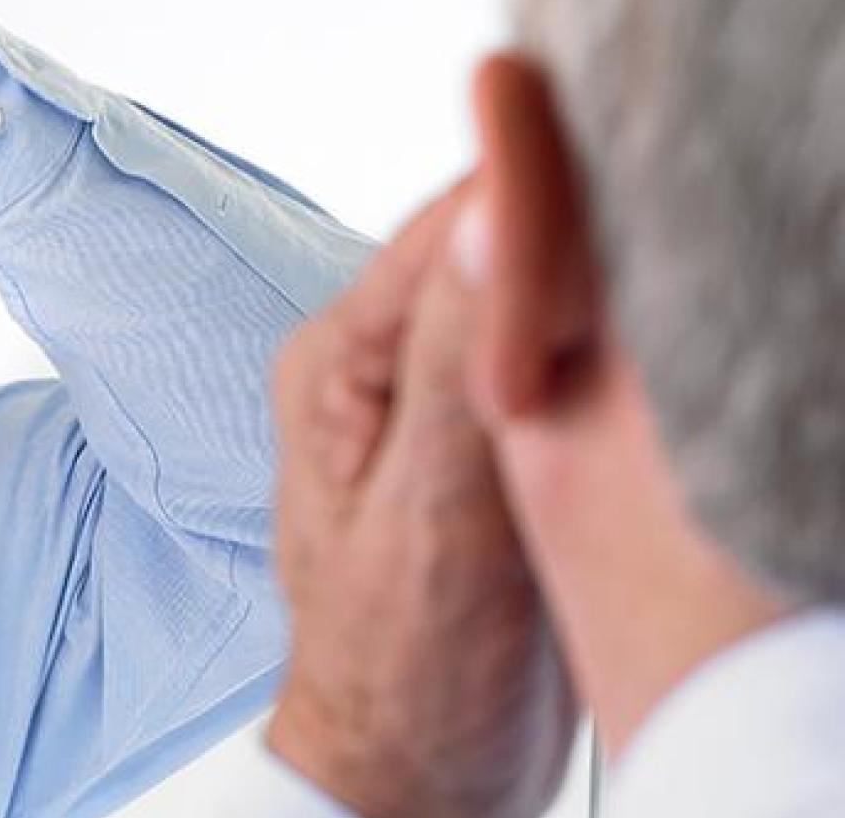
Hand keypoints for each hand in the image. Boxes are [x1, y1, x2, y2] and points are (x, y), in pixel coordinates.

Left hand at [266, 185, 577, 817]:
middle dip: (582, 273)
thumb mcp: (430, 514)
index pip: (457, 220)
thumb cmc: (401, 666)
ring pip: (539, 306)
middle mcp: (381, 360)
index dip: (550, 214)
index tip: (622, 258)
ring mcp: (437, 397)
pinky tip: (633, 417)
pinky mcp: (488, 438)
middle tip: (634, 340)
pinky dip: (609, 376)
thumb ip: (458, 361)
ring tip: (627, 393)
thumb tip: (490, 211)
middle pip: (502, 250)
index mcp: (340, 355)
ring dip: (601, 325)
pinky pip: (560, 366)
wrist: (410, 766)